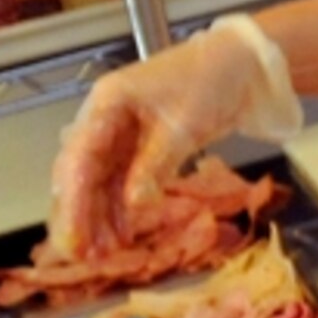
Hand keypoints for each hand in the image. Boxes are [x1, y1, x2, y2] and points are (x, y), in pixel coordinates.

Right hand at [49, 20, 287, 259]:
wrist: (244, 62)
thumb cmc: (213, 79)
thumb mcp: (185, 124)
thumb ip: (155, 164)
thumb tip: (133, 203)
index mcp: (107, 103)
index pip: (78, 159)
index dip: (73, 203)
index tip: (72, 238)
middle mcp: (104, 118)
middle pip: (80, 174)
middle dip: (79, 216)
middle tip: (81, 255)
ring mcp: (120, 132)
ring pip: (99, 182)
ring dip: (98, 216)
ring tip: (103, 253)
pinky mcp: (140, 145)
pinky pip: (121, 180)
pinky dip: (120, 206)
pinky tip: (121, 233)